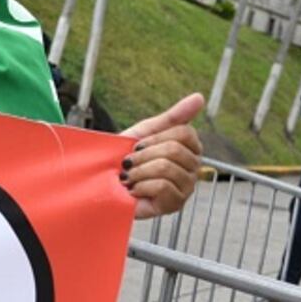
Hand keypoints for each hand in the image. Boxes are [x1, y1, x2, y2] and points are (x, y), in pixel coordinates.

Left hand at [120, 93, 203, 219]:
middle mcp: (193, 168)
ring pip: (167, 168)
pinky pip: (162, 186)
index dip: (155, 137)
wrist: (100, 182)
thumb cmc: (123, 156)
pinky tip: (133, 190)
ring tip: (129, 177)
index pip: (185, 133)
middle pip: (174, 150)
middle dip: (143, 155)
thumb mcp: (145, 131)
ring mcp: (186, 188)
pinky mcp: (174, 205)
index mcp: (189, 149)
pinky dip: (140, 186)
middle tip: (129, 163)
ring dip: (138, 171)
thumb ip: (173, 116)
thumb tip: (200, 97)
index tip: (137, 145)